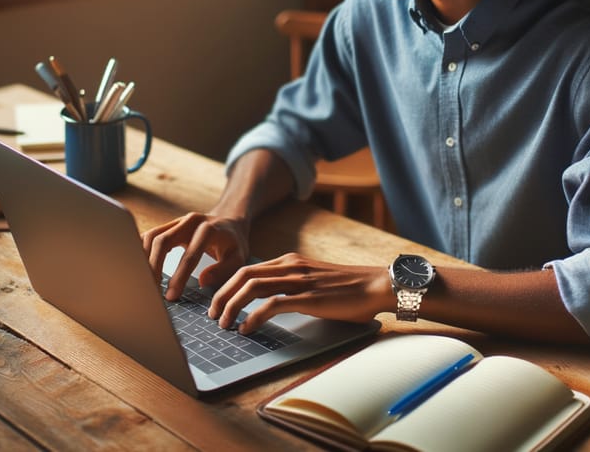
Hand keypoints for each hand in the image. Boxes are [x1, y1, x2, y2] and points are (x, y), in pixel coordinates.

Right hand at [141, 211, 249, 300]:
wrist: (229, 221)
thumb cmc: (233, 242)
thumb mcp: (238, 256)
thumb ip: (224, 270)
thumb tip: (203, 281)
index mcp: (208, 229)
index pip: (190, 254)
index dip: (179, 276)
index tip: (171, 295)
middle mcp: (190, 221)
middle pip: (163, 240)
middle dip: (154, 267)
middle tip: (151, 290)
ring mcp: (177, 221)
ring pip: (152, 236)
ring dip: (144, 259)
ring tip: (143, 282)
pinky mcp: (169, 225)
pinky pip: (150, 235)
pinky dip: (141, 250)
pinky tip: (139, 267)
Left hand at [210, 252, 390, 332]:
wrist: (376, 285)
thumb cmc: (349, 287)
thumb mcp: (314, 279)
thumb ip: (293, 284)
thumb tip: (271, 301)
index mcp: (290, 260)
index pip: (248, 268)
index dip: (227, 284)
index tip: (217, 301)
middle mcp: (291, 266)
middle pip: (243, 274)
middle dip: (221, 294)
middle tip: (212, 314)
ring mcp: (299, 280)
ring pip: (252, 286)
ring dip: (231, 305)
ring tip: (224, 323)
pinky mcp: (307, 297)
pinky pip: (272, 304)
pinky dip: (253, 316)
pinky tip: (247, 329)